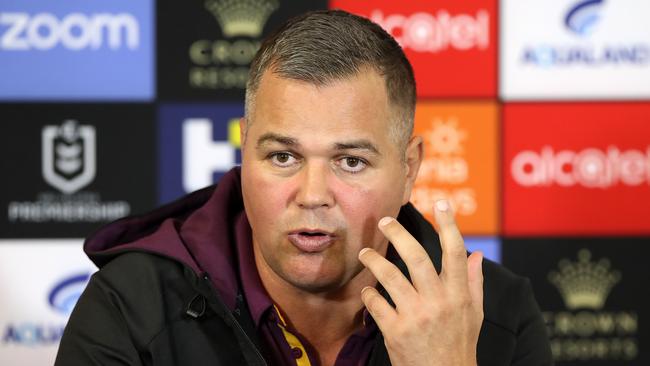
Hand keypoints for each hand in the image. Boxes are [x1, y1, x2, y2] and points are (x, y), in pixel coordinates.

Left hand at [358, 200, 482, 365]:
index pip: (455, 252)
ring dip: (373, 261)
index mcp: (459, 294)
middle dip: (398, 234)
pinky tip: (368, 292)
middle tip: (384, 221)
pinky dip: (369, 294)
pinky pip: (376, 303)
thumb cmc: (459, 346)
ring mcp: (415, 316)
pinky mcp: (396, 331)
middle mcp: (438, 302)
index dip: (450, 224)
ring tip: (365, 254)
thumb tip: (476, 255)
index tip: (441, 203)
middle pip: (416, 257)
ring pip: (390, 276)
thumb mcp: (473, 315)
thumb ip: (474, 283)